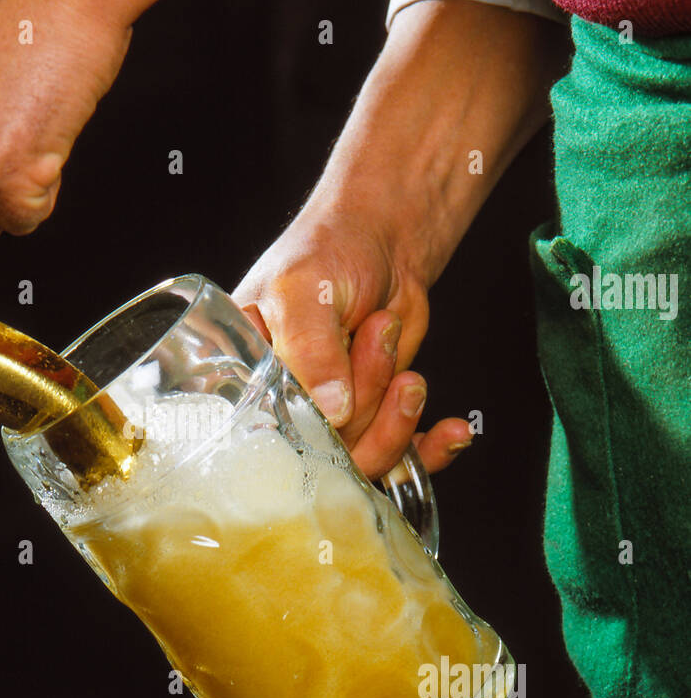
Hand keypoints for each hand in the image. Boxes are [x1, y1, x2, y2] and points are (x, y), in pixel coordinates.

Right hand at [232, 208, 471, 478]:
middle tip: (379, 336)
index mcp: (244, 379)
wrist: (383, 239)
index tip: (337, 412)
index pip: (261, 439)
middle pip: (320, 453)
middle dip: (363, 403)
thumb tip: (332, 412)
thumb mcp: (304, 289)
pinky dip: (430, 449)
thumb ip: (310, 349)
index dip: (300, 437)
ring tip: (407, 369)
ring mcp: (331, 418)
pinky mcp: (374, 419)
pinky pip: (401, 457)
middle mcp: (283, 407)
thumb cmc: (327, 249)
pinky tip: (452, 429)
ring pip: (364, 457)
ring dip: (395, 417)